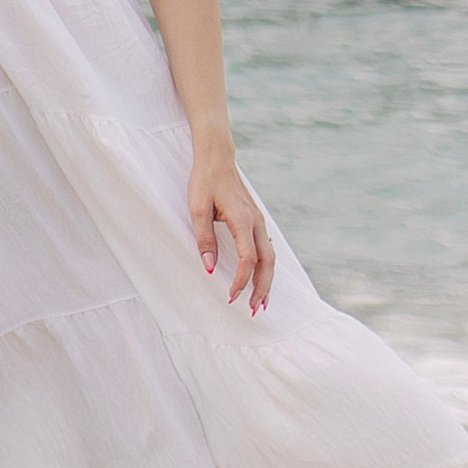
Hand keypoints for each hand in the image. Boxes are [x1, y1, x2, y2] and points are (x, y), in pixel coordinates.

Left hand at [190, 148, 273, 314]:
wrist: (216, 157)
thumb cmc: (205, 181)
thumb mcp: (197, 209)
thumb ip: (204, 239)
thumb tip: (210, 267)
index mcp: (242, 219)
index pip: (248, 258)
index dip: (242, 280)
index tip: (230, 296)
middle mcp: (256, 221)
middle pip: (267, 262)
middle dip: (262, 288)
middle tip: (253, 310)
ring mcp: (258, 220)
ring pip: (270, 256)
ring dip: (267, 281)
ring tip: (260, 303)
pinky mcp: (255, 220)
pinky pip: (266, 249)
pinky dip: (265, 268)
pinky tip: (259, 279)